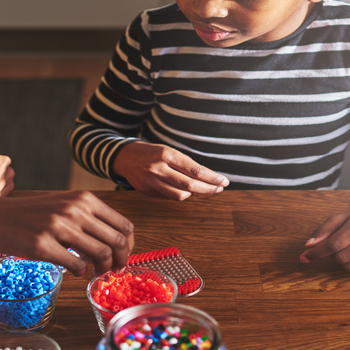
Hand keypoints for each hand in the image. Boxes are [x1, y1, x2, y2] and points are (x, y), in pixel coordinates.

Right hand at [0, 190, 134, 275]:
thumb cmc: (27, 214)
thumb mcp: (62, 205)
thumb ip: (87, 219)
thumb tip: (114, 245)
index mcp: (83, 199)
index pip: (124, 225)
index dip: (128, 246)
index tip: (122, 257)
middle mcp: (74, 209)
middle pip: (117, 242)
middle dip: (120, 261)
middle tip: (113, 271)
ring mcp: (58, 227)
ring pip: (101, 255)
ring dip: (102, 270)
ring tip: (94, 273)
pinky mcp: (42, 245)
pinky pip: (76, 266)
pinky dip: (80, 273)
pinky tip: (73, 271)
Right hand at [112, 141, 227, 199]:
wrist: (126, 156)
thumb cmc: (152, 153)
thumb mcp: (169, 152)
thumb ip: (185, 165)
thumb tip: (207, 179)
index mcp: (167, 154)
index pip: (195, 170)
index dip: (211, 177)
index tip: (223, 181)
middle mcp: (159, 168)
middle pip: (190, 184)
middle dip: (208, 188)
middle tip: (219, 188)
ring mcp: (151, 181)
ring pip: (180, 195)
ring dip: (194, 194)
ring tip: (202, 189)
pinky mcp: (146, 191)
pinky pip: (169, 197)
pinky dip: (179, 194)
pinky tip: (184, 190)